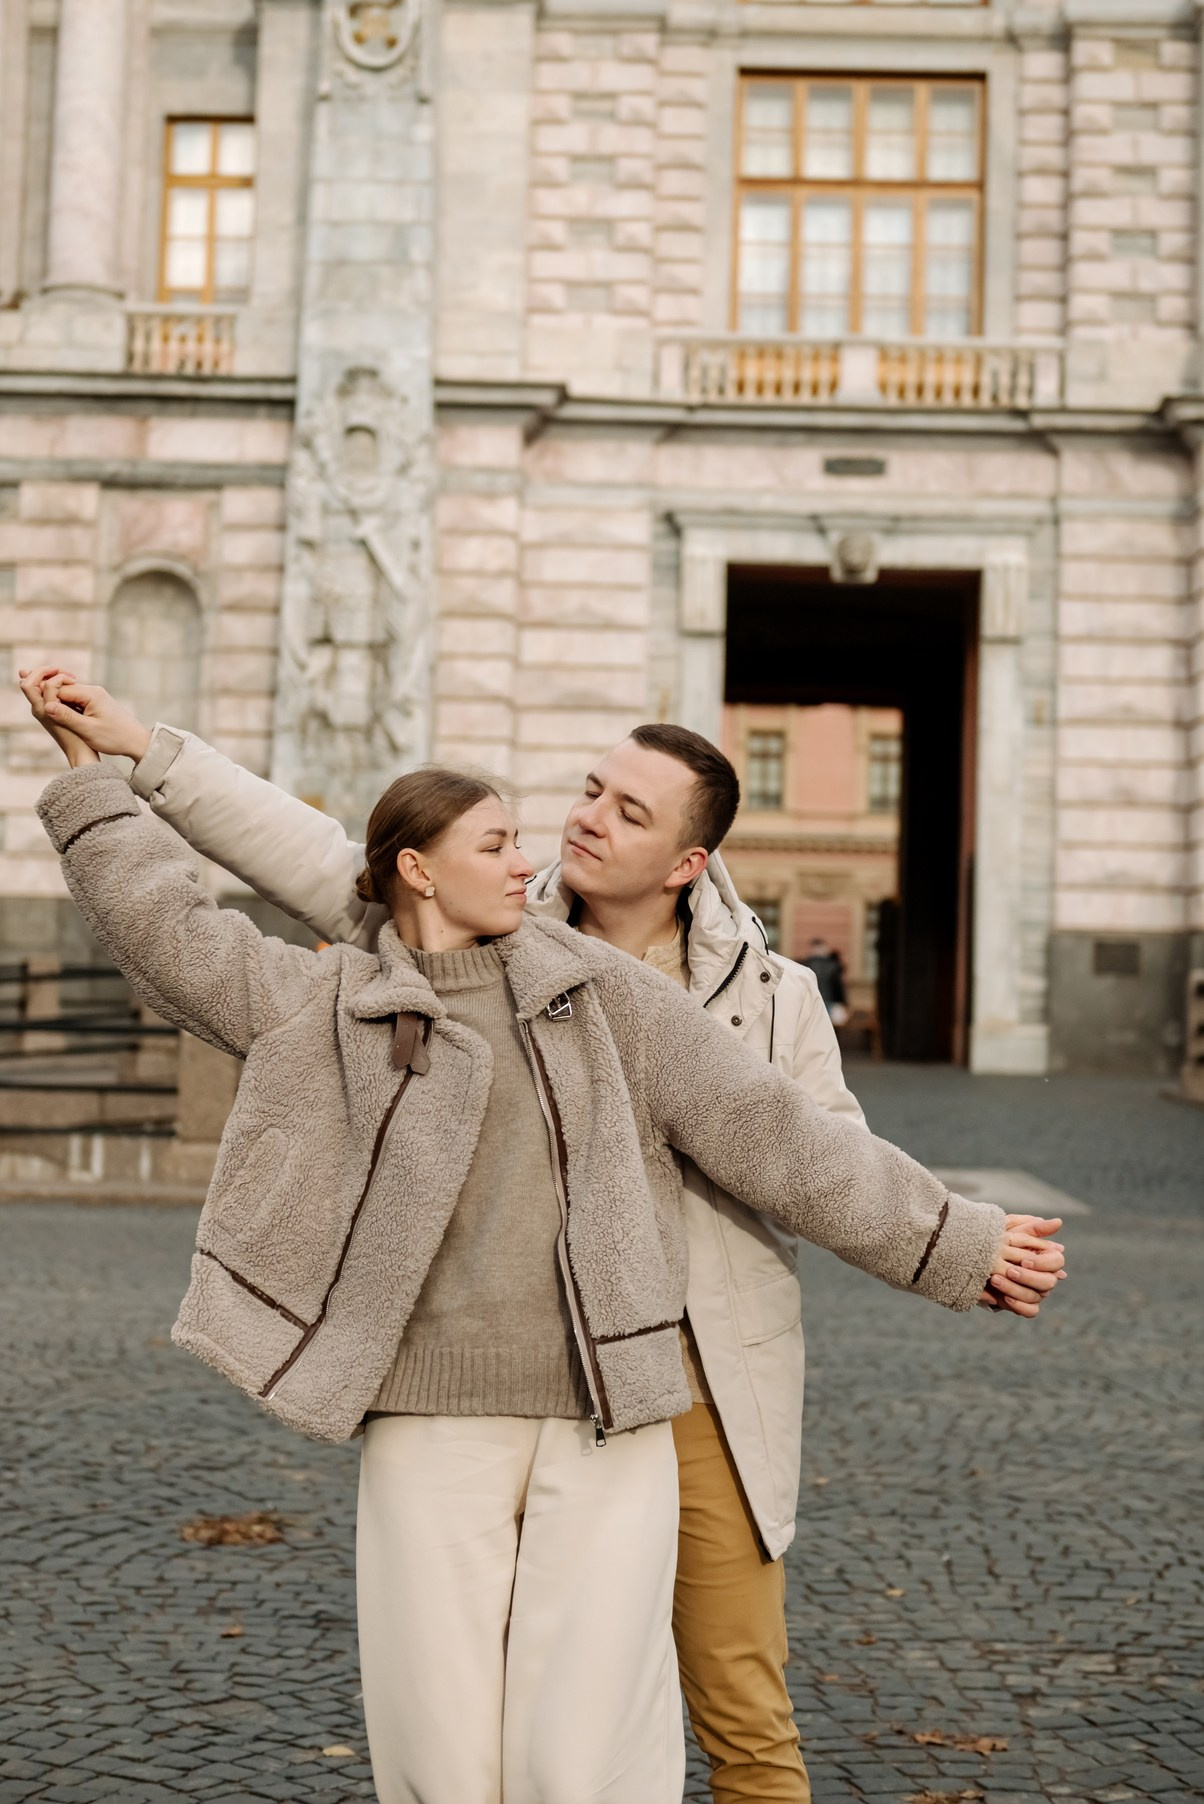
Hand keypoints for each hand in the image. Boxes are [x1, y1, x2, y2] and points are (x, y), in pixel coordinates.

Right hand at [18, 668, 151, 765]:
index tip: (38, 706)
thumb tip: (46, 706)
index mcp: (90, 694)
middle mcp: (93, 690)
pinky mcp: (97, 703)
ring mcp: (95, 696)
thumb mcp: (88, 730)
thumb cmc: (115, 738)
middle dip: (49, 694)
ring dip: (58, 700)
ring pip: (69, 694)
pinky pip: (76, 700)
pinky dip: (67, 705)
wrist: (137, 741)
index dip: (47, 696)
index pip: (59, 688)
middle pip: (62, 688)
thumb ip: (67, 717)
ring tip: (44, 705)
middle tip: (32, 695)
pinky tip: (61, 713)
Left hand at [979, 1215, 1066, 1317]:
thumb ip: (1033, 1228)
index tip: (1024, 1260)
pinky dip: (1019, 1306)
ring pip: (1035, 1297)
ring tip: (995, 1280)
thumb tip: (1058, 1221)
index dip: (1043, 1263)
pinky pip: (1030, 1311)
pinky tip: (1004, 1298)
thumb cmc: (995, 1240)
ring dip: (1016, 1289)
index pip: (1057, 1262)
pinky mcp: (1022, 1304)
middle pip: (1048, 1282)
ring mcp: (1034, 1291)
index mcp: (1044, 1257)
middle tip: (1009, 1271)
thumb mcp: (1010, 1230)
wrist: (971, 1255)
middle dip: (1028, 1277)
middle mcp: (1042, 1275)